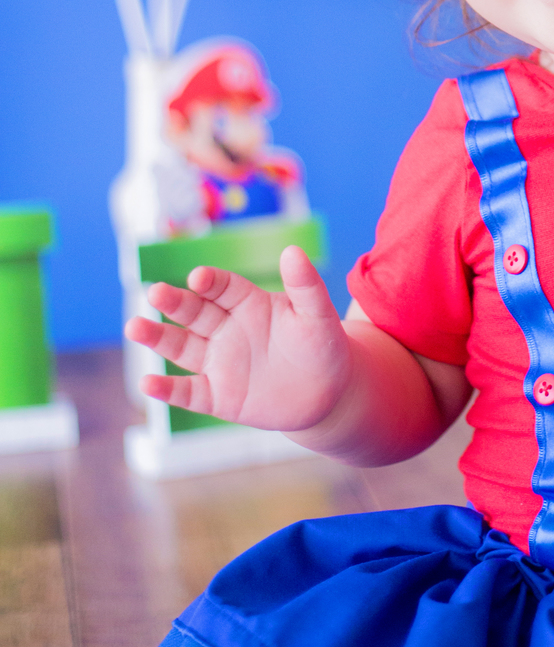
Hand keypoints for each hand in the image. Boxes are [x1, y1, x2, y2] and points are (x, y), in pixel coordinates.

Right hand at [126, 245, 352, 431]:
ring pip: (181, 347)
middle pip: (194, 312)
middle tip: (154, 293)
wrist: (327, 394)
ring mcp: (219, 363)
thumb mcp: (318, 314)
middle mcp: (226, 329)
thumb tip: (292, 250)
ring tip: (134, 326)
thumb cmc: (322, 346)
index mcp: (248, 303)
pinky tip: (148, 382)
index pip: (223, 287)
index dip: (210, 282)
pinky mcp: (217, 397)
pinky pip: (188, 392)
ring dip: (157, 337)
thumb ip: (305, 285)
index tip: (198, 277)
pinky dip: (167, 389)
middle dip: (174, 302)